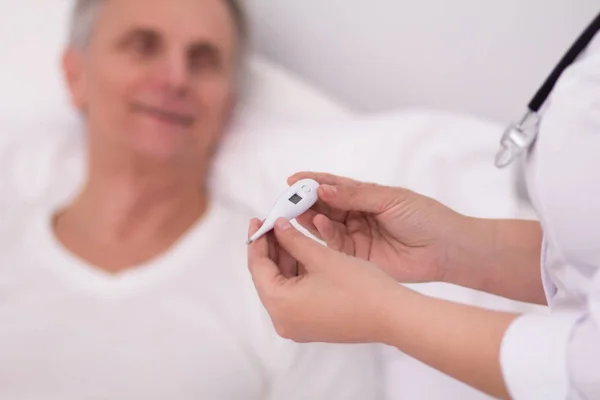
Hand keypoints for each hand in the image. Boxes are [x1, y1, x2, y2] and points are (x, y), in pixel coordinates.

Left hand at [247, 218, 400, 343]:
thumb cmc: (357, 286)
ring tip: (290, 233)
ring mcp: (297, 326)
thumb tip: (276, 226)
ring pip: (282, 285)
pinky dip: (296, 274)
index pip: (257, 266)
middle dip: (271, 248)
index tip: (258, 219)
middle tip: (276, 222)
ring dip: (285, 260)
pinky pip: (294, 296)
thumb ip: (293, 239)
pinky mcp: (311, 326)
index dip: (257, 239)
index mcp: (279, 304)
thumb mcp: (321, 256)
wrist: (392, 316)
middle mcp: (282, 320)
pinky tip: (303, 253)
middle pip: (267, 277)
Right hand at [288, 172, 466, 282]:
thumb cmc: (424, 217)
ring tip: (300, 211)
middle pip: (324, 207)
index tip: (293, 180)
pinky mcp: (356, 257)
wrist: (446, 249)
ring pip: (325, 225)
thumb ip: (355, 196)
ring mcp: (355, 236)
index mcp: (365, 197)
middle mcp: (356, 216)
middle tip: (289, 198)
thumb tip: (323, 189)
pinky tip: (318, 225)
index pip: (333, 187)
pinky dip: (324, 234)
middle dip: (306, 201)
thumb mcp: (389, 199)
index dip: (312, 183)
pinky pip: (334, 245)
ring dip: (311, 217)